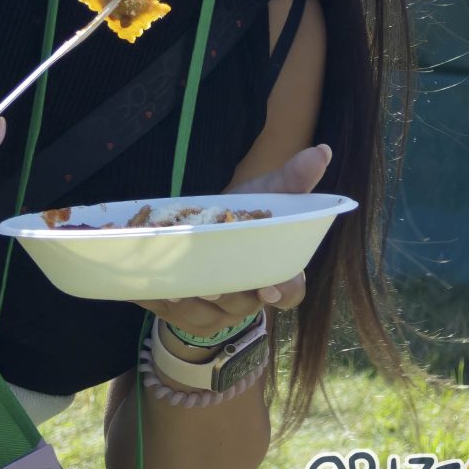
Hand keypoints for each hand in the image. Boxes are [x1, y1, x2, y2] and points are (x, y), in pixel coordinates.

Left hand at [139, 144, 330, 340]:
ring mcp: (213, 314)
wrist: (201, 234)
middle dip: (225, 292)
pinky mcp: (179, 317)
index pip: (291, 291)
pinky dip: (155, 299)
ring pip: (202, 314)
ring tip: (172, 283)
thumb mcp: (265, 195)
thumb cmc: (240, 216)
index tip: (270, 286)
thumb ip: (291, 179)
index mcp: (275, 274)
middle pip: (241, 304)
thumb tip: (322, 150)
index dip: (284, 291)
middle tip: (211, 281)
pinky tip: (145, 285)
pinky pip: (167, 313)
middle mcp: (247, 301)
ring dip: (187, 299)